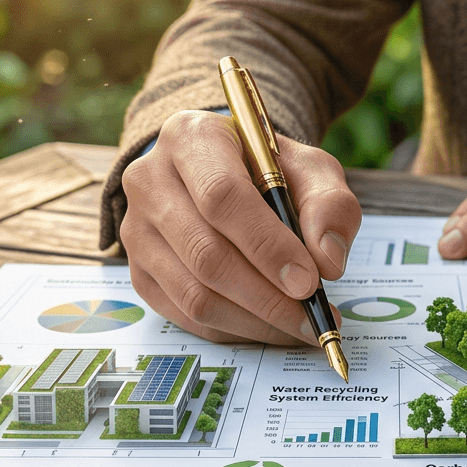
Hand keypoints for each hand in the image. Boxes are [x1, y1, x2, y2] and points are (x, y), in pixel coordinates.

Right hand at [120, 110, 360, 343]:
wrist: (224, 174)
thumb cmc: (269, 170)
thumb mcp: (310, 169)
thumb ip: (329, 205)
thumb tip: (327, 261)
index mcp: (190, 138)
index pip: (221, 197)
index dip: (268, 245)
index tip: (309, 280)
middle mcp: (150, 181)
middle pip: (205, 253)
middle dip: (266, 295)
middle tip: (310, 315)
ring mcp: (137, 231)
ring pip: (194, 294)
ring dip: (254, 320)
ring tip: (299, 326)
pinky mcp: (139, 272)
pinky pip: (186, 315)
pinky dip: (234, 329)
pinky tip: (269, 325)